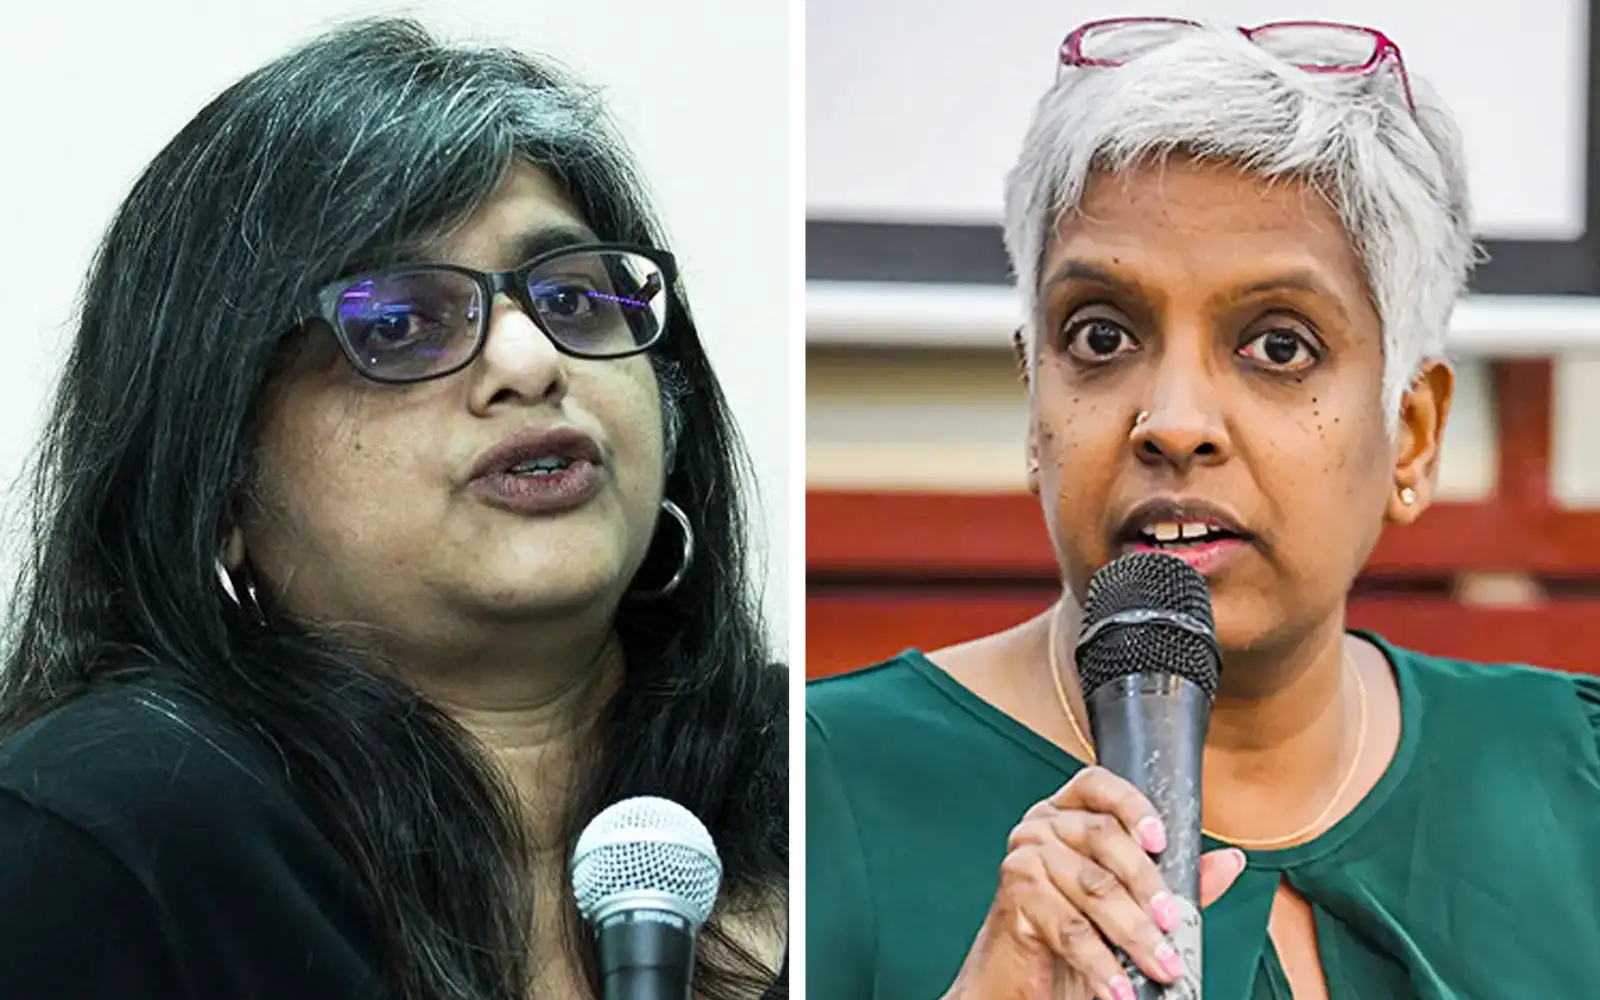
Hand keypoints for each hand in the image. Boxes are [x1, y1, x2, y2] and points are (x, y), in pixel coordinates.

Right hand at [942, 767, 1246, 999]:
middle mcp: (1040, 827)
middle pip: (1103, 838)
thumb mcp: (1129, 906)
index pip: (1098, 786)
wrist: (1021, 982)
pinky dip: (1101, 963)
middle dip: (1148, 886)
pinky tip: (1121, 986)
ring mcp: (1023, 860)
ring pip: (1092, 888)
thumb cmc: (1070, 936)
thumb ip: (1174, 881)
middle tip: (1174, 925)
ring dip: (1134, 933)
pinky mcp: (1014, 899)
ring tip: (1162, 966)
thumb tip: (1228, 861)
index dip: (1132, 805)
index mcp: (1067, 815)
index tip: (1161, 841)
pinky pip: (1069, 928)